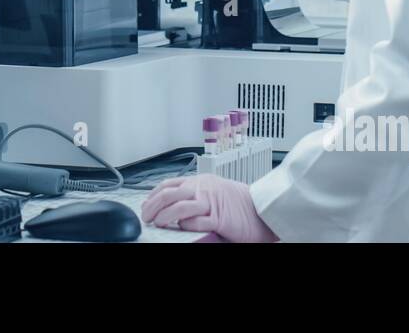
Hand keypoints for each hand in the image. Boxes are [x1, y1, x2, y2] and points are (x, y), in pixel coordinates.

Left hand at [141, 175, 278, 242]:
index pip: (168, 184)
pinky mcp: (219, 218)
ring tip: (158, 224)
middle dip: (152, 207)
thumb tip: (170, 205)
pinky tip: (181, 228)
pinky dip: (186, 226)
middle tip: (147, 217)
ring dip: (164, 217)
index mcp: (200, 181)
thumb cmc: (240, 204)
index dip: (152, 196)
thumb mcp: (214, 192)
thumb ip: (194, 196)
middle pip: (169, 194)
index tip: (145, 206)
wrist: (262, 209)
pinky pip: (196, 222)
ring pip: (179, 206)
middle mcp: (203, 188)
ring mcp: (211, 202)